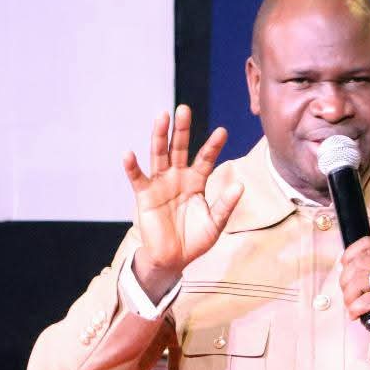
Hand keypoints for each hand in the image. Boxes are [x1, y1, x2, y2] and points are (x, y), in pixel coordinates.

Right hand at [123, 105, 242, 298]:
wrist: (173, 260)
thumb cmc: (194, 240)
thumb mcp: (215, 224)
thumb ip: (225, 205)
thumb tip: (240, 186)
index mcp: (196, 182)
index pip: (205, 158)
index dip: (213, 146)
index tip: (222, 131)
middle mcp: (177, 178)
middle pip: (179, 148)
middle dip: (182, 130)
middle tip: (184, 109)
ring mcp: (160, 184)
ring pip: (159, 155)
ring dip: (159, 136)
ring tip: (161, 116)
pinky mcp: (145, 196)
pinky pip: (137, 178)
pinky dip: (132, 166)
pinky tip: (128, 154)